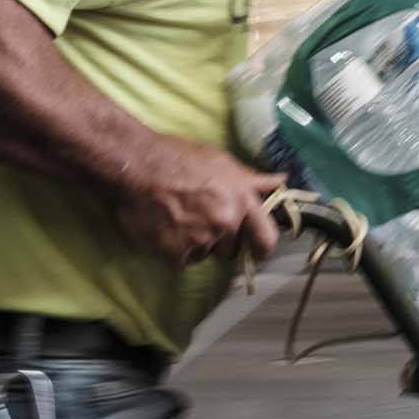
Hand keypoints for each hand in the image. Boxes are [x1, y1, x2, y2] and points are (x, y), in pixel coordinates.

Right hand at [115, 134, 283, 266]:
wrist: (137, 165)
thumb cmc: (178, 157)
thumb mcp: (222, 162)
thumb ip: (252, 179)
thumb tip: (280, 182)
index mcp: (242, 200)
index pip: (266, 237)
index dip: (263, 248)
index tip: (258, 251)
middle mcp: (226, 222)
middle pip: (232, 249)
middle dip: (220, 239)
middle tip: (200, 218)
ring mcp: (201, 239)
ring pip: (206, 254)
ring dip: (195, 243)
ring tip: (178, 217)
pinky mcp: (177, 253)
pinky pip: (182, 260)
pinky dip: (173, 249)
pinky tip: (164, 227)